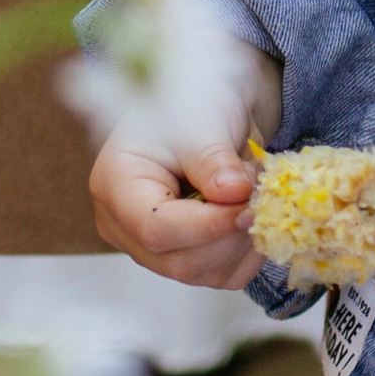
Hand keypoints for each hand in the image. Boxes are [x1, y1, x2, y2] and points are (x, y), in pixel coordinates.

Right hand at [87, 42, 282, 290]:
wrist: (213, 105)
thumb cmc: (197, 100)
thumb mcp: (202, 118)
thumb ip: (213, 159)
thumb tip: (233, 195)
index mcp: (115, 184)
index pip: (155, 228)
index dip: (207, 225)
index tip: (247, 204)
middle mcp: (125, 224)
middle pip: (178, 260)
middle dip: (229, 233)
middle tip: (258, 191)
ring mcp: (152, 247)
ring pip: (203, 273)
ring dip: (243, 240)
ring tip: (254, 191)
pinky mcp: (185, 256)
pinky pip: (222, 275)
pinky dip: (249, 252)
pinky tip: (255, 213)